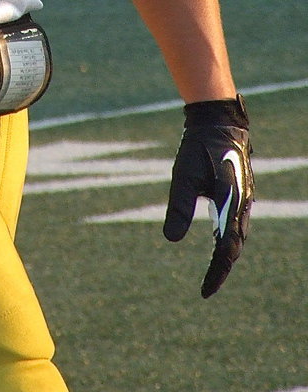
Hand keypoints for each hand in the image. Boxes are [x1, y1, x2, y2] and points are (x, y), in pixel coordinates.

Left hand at [163, 96, 253, 297]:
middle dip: (222, 268)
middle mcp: (242, 205)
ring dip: (227, 254)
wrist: (218, 122)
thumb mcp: (183, 177)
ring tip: (214, 271)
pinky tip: (220, 240)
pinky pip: (237, 221)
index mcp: (231, 204)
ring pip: (238, 235)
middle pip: (234, 246)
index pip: (226, 250)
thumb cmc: (199, 148)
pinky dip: (229, 237)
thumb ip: (179, 207)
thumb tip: (171, 239)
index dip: (216, 273)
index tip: (205, 292)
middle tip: (207, 287)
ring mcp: (243, 198)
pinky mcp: (240, 191)